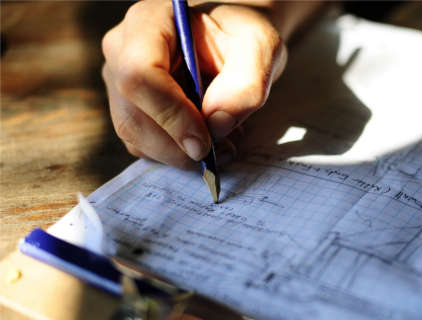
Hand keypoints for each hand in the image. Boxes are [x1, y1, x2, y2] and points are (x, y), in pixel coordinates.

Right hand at [101, 1, 286, 168]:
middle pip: (132, 117)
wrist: (235, 44)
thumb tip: (218, 124)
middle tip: (225, 149)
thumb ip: (247, 84)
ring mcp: (120, 85)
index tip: (206, 142)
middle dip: (179, 146)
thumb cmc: (244, 38)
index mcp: (148, 22)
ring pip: (137, 139)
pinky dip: (179, 155)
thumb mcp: (260, 47)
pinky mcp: (130, 112)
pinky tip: (209, 139)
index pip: (139, 75)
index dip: (171, 115)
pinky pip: (146, 148)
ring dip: (183, 154)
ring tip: (225, 141)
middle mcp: (122, 52)